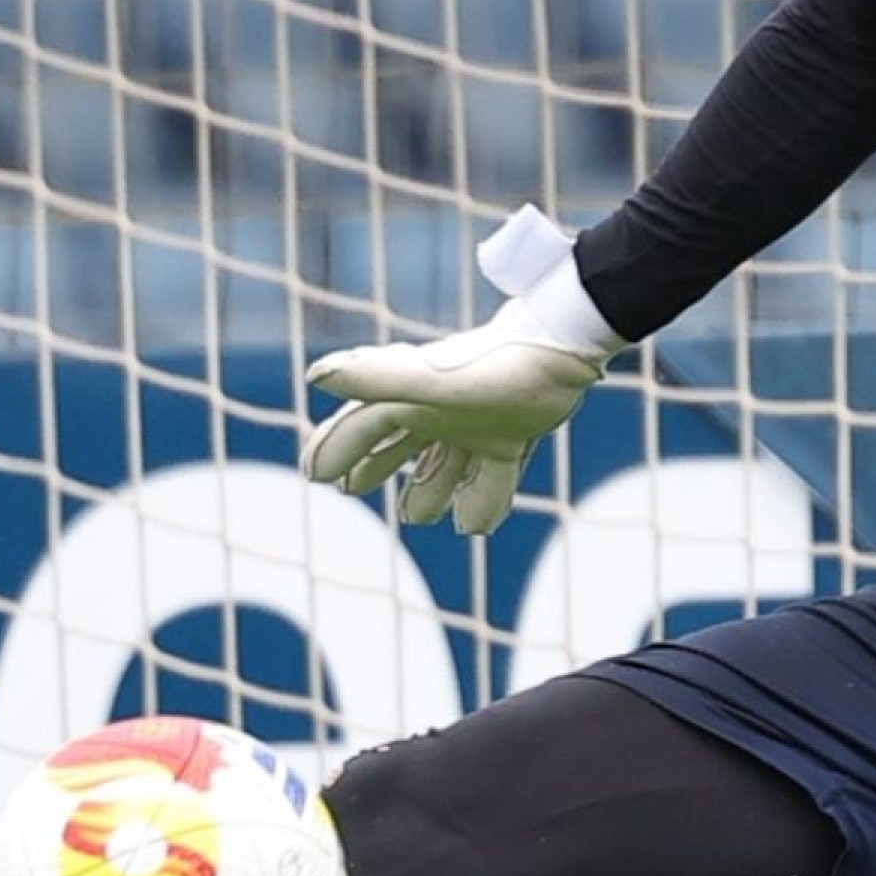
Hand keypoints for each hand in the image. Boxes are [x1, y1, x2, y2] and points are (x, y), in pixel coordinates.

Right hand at [301, 207, 621, 534]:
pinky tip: (476, 525)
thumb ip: (376, 380)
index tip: (315, 474)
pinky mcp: (512, 434)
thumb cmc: (492, 366)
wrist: (561, 350)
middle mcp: (440, 411)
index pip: (363, 428)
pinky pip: (491, 475)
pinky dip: (482, 499)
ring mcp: (477, 424)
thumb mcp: (429, 381)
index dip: (336, 450)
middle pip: (397, 444)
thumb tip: (316, 376)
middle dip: (373, 464)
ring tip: (417, 517)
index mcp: (411, 398)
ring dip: (429, 489)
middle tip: (348, 487)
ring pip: (443, 464)